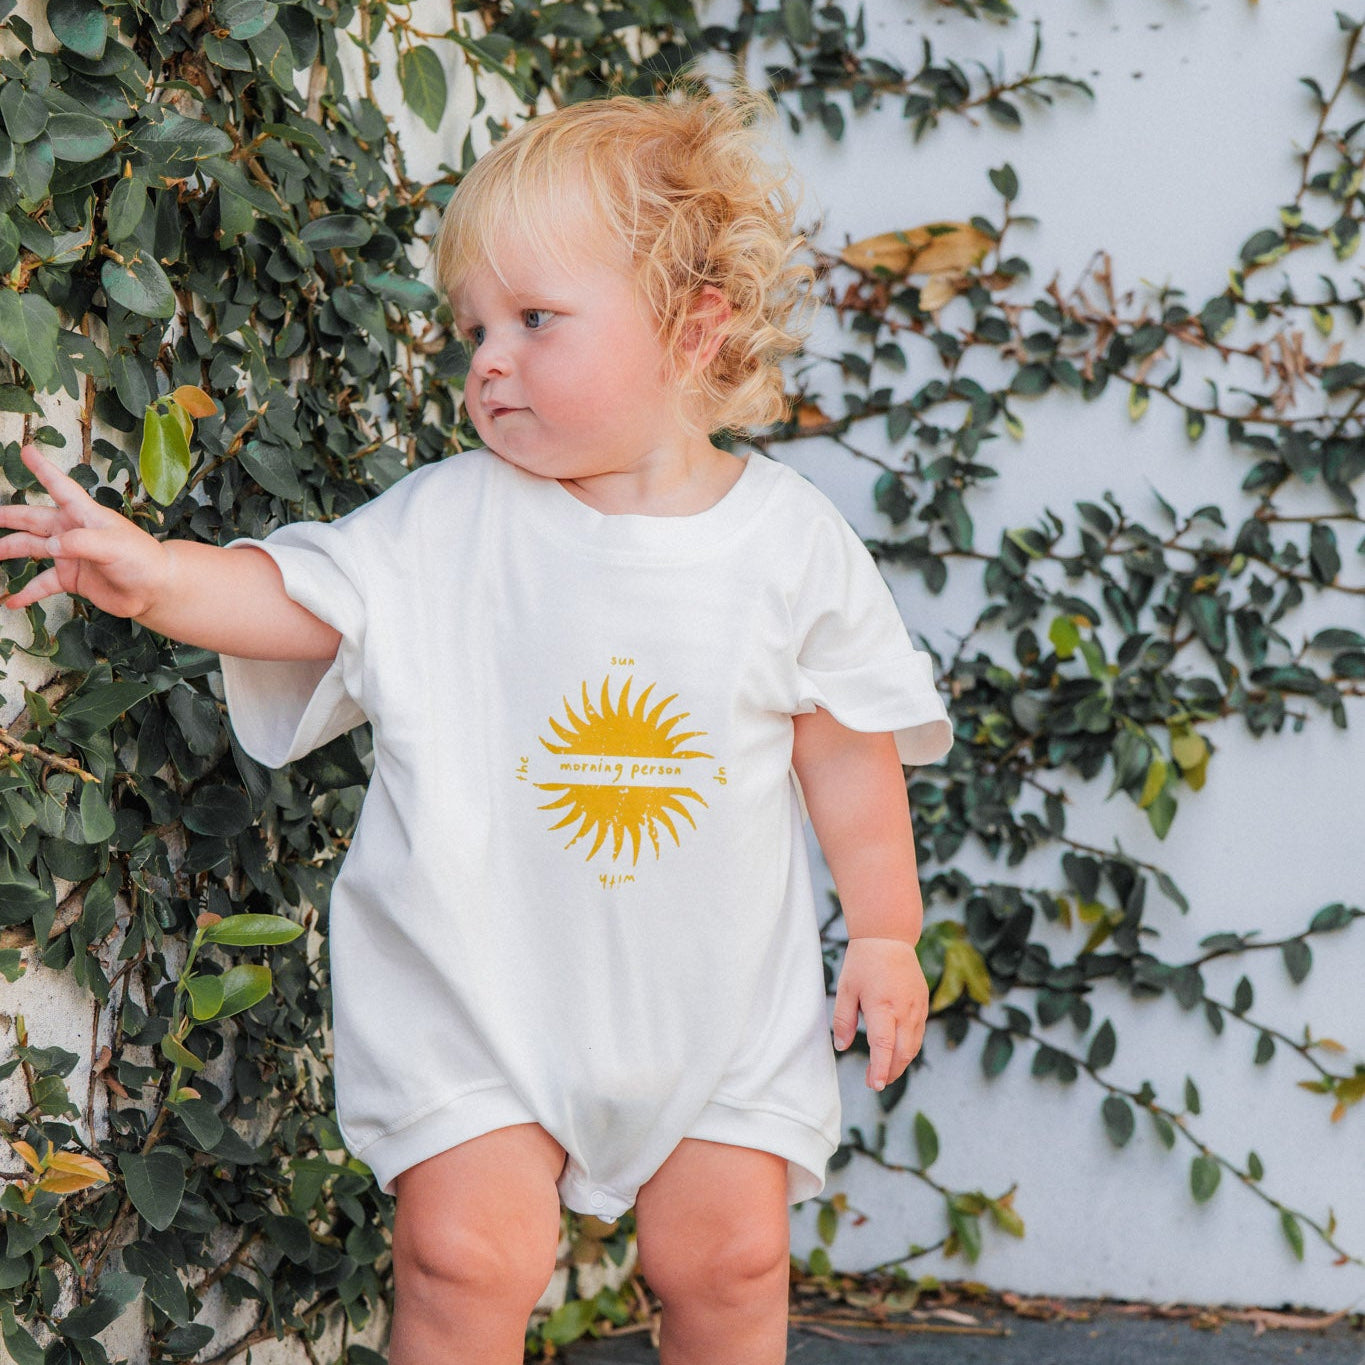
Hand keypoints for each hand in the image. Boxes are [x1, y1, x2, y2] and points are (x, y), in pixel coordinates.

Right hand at [0, 445, 169, 617]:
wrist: (155, 590)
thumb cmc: (141, 559)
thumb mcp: (112, 545)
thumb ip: (80, 543)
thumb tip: (51, 547)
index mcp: (85, 515)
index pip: (60, 486)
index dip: (43, 469)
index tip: (26, 451)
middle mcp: (73, 531)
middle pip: (32, 519)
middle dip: (8, 517)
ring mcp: (70, 555)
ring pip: (31, 548)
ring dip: (8, 550)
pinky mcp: (71, 578)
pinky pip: (42, 583)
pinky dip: (27, 592)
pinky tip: (11, 601)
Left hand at [832, 936, 929, 1090]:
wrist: (888, 937)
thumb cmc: (863, 962)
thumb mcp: (846, 989)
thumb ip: (843, 1020)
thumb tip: (842, 1047)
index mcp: (883, 1005)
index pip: (883, 1046)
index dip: (880, 1068)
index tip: (875, 1085)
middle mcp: (904, 1009)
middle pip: (903, 1052)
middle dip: (891, 1072)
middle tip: (875, 1083)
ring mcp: (918, 1007)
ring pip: (914, 1045)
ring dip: (901, 1063)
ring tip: (885, 1072)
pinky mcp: (924, 1003)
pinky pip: (918, 1033)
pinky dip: (909, 1047)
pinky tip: (897, 1052)